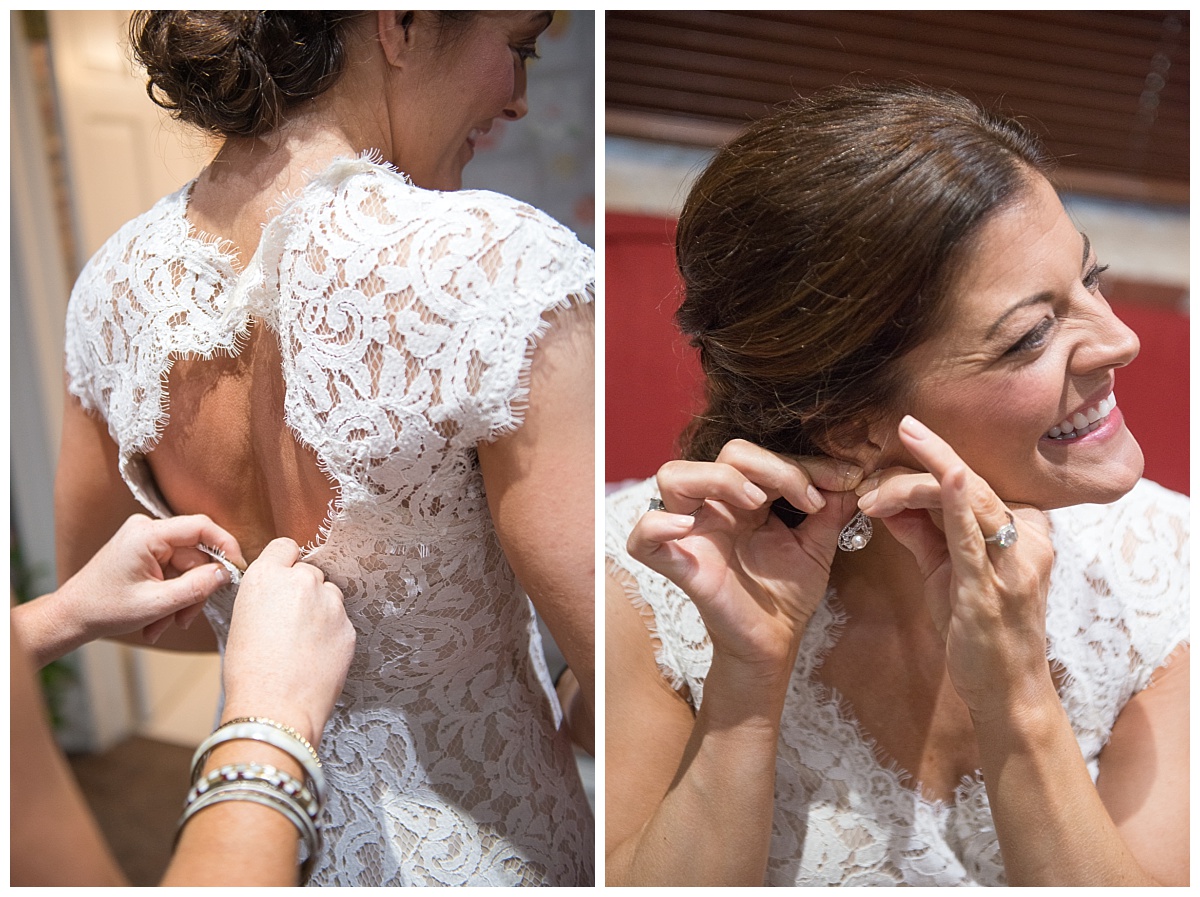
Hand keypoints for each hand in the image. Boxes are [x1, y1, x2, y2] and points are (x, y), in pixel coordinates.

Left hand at [54, 513, 244, 647]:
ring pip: (185, 569)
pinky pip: (173, 572)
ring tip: (165, 625)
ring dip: (180, 599)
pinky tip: (159, 618)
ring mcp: (145, 541)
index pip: (201, 527)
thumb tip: (226, 573)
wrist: (71, 617)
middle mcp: (147, 531)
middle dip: (193, 590)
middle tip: (186, 619)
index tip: (238, 570)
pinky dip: (170, 596)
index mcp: (148, 534)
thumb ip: (196, 587)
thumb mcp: (156, 603)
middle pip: (194, 555)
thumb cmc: (104, 609)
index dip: (226, 546)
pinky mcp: (145, 553)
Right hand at [220, 539, 354, 746]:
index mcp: (266, 577)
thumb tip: (278, 594)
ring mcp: (330, 603)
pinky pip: (341, 622)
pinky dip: (332, 634)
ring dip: (322, 610)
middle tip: (291, 622)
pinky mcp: (349, 627)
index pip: (285, 547)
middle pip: (310, 573)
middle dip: (304, 591)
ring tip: (303, 644)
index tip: (284, 578)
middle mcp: (301, 582)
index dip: (285, 563)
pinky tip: (316, 657)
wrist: (275, 708)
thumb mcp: (242, 620)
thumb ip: (265, 596)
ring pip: (330, 596)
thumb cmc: (248, 672)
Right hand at [627, 440, 861, 677]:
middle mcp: (715, 508)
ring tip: (755, 502)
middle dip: (768, 465)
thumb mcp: (817, 544)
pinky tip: (686, 527)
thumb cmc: (787, 593)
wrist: (776, 643)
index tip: (842, 483)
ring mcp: (693, 534)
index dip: (800, 463)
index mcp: (744, 499)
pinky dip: (656, 526)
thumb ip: (832, 509)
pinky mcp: (680, 565)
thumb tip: (854, 475)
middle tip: (803, 496)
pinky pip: (643, 539)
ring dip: (718, 478)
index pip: (760, 457)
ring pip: (674, 476)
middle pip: (723, 455)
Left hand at [857, 416, 1055, 717]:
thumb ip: (922, 533)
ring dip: (917, 482)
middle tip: (888, 445)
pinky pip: (975, 538)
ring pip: (969, 498)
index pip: (971, 481)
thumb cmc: (979, 630)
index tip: (885, 463)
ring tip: (885, 467)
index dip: (927, 466)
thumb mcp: (946, 571)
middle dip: (921, 463)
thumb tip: (889, 502)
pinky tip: (948, 476)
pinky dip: (959, 504)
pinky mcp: (993, 588)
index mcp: (1022, 528)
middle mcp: (1026, 537)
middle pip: (969, 482)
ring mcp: (1013, 562)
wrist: (1006, 690)